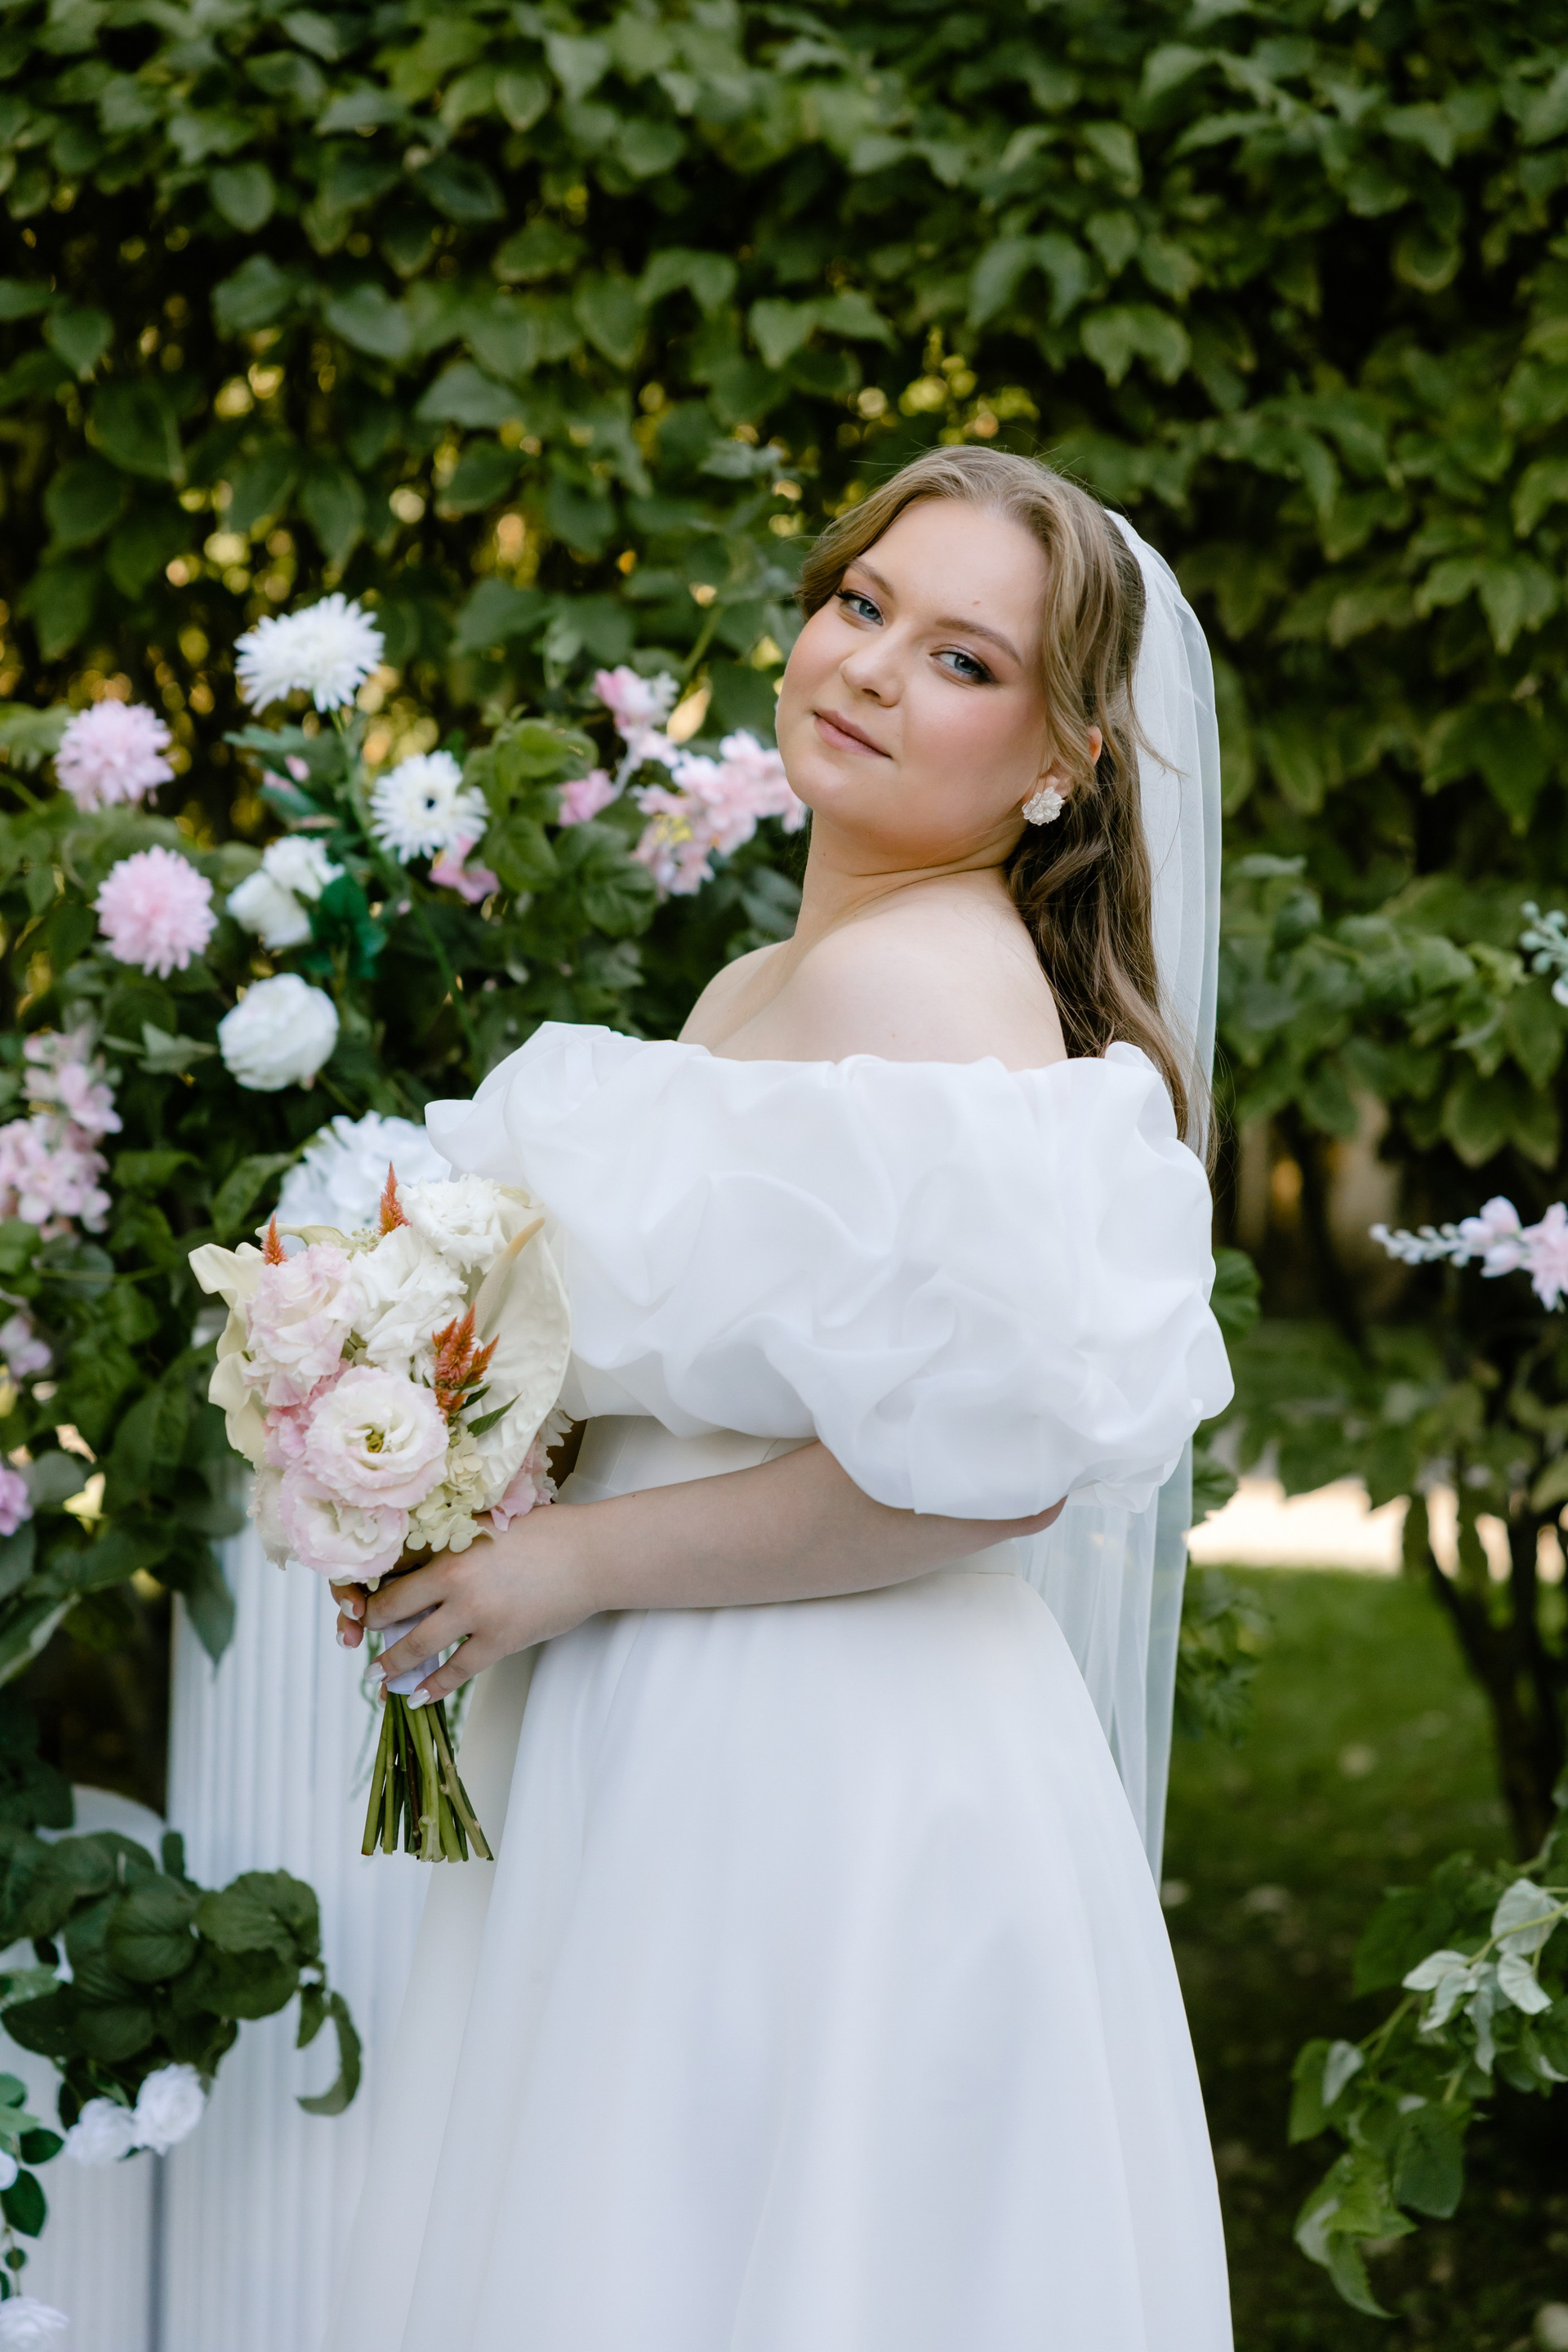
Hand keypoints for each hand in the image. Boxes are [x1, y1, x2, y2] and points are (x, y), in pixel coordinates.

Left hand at [331, 1506, 594, 1707]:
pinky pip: (458, 1671)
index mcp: (449, 1550)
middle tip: (359, 1640)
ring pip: (419, 1648)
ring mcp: (477, 1616)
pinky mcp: (500, 1641)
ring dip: (394, 1666)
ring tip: (380, 1678)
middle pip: (394, 1613)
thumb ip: (456, 1539)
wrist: (590, 1554)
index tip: (361, 1603)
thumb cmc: (545, 1533)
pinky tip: (419, 1697)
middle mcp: (455, 1584)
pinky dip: (435, 1687)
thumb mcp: (490, 1523)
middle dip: (372, 1630)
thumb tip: (425, 1555)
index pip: (392, 1576)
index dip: (370, 1594)